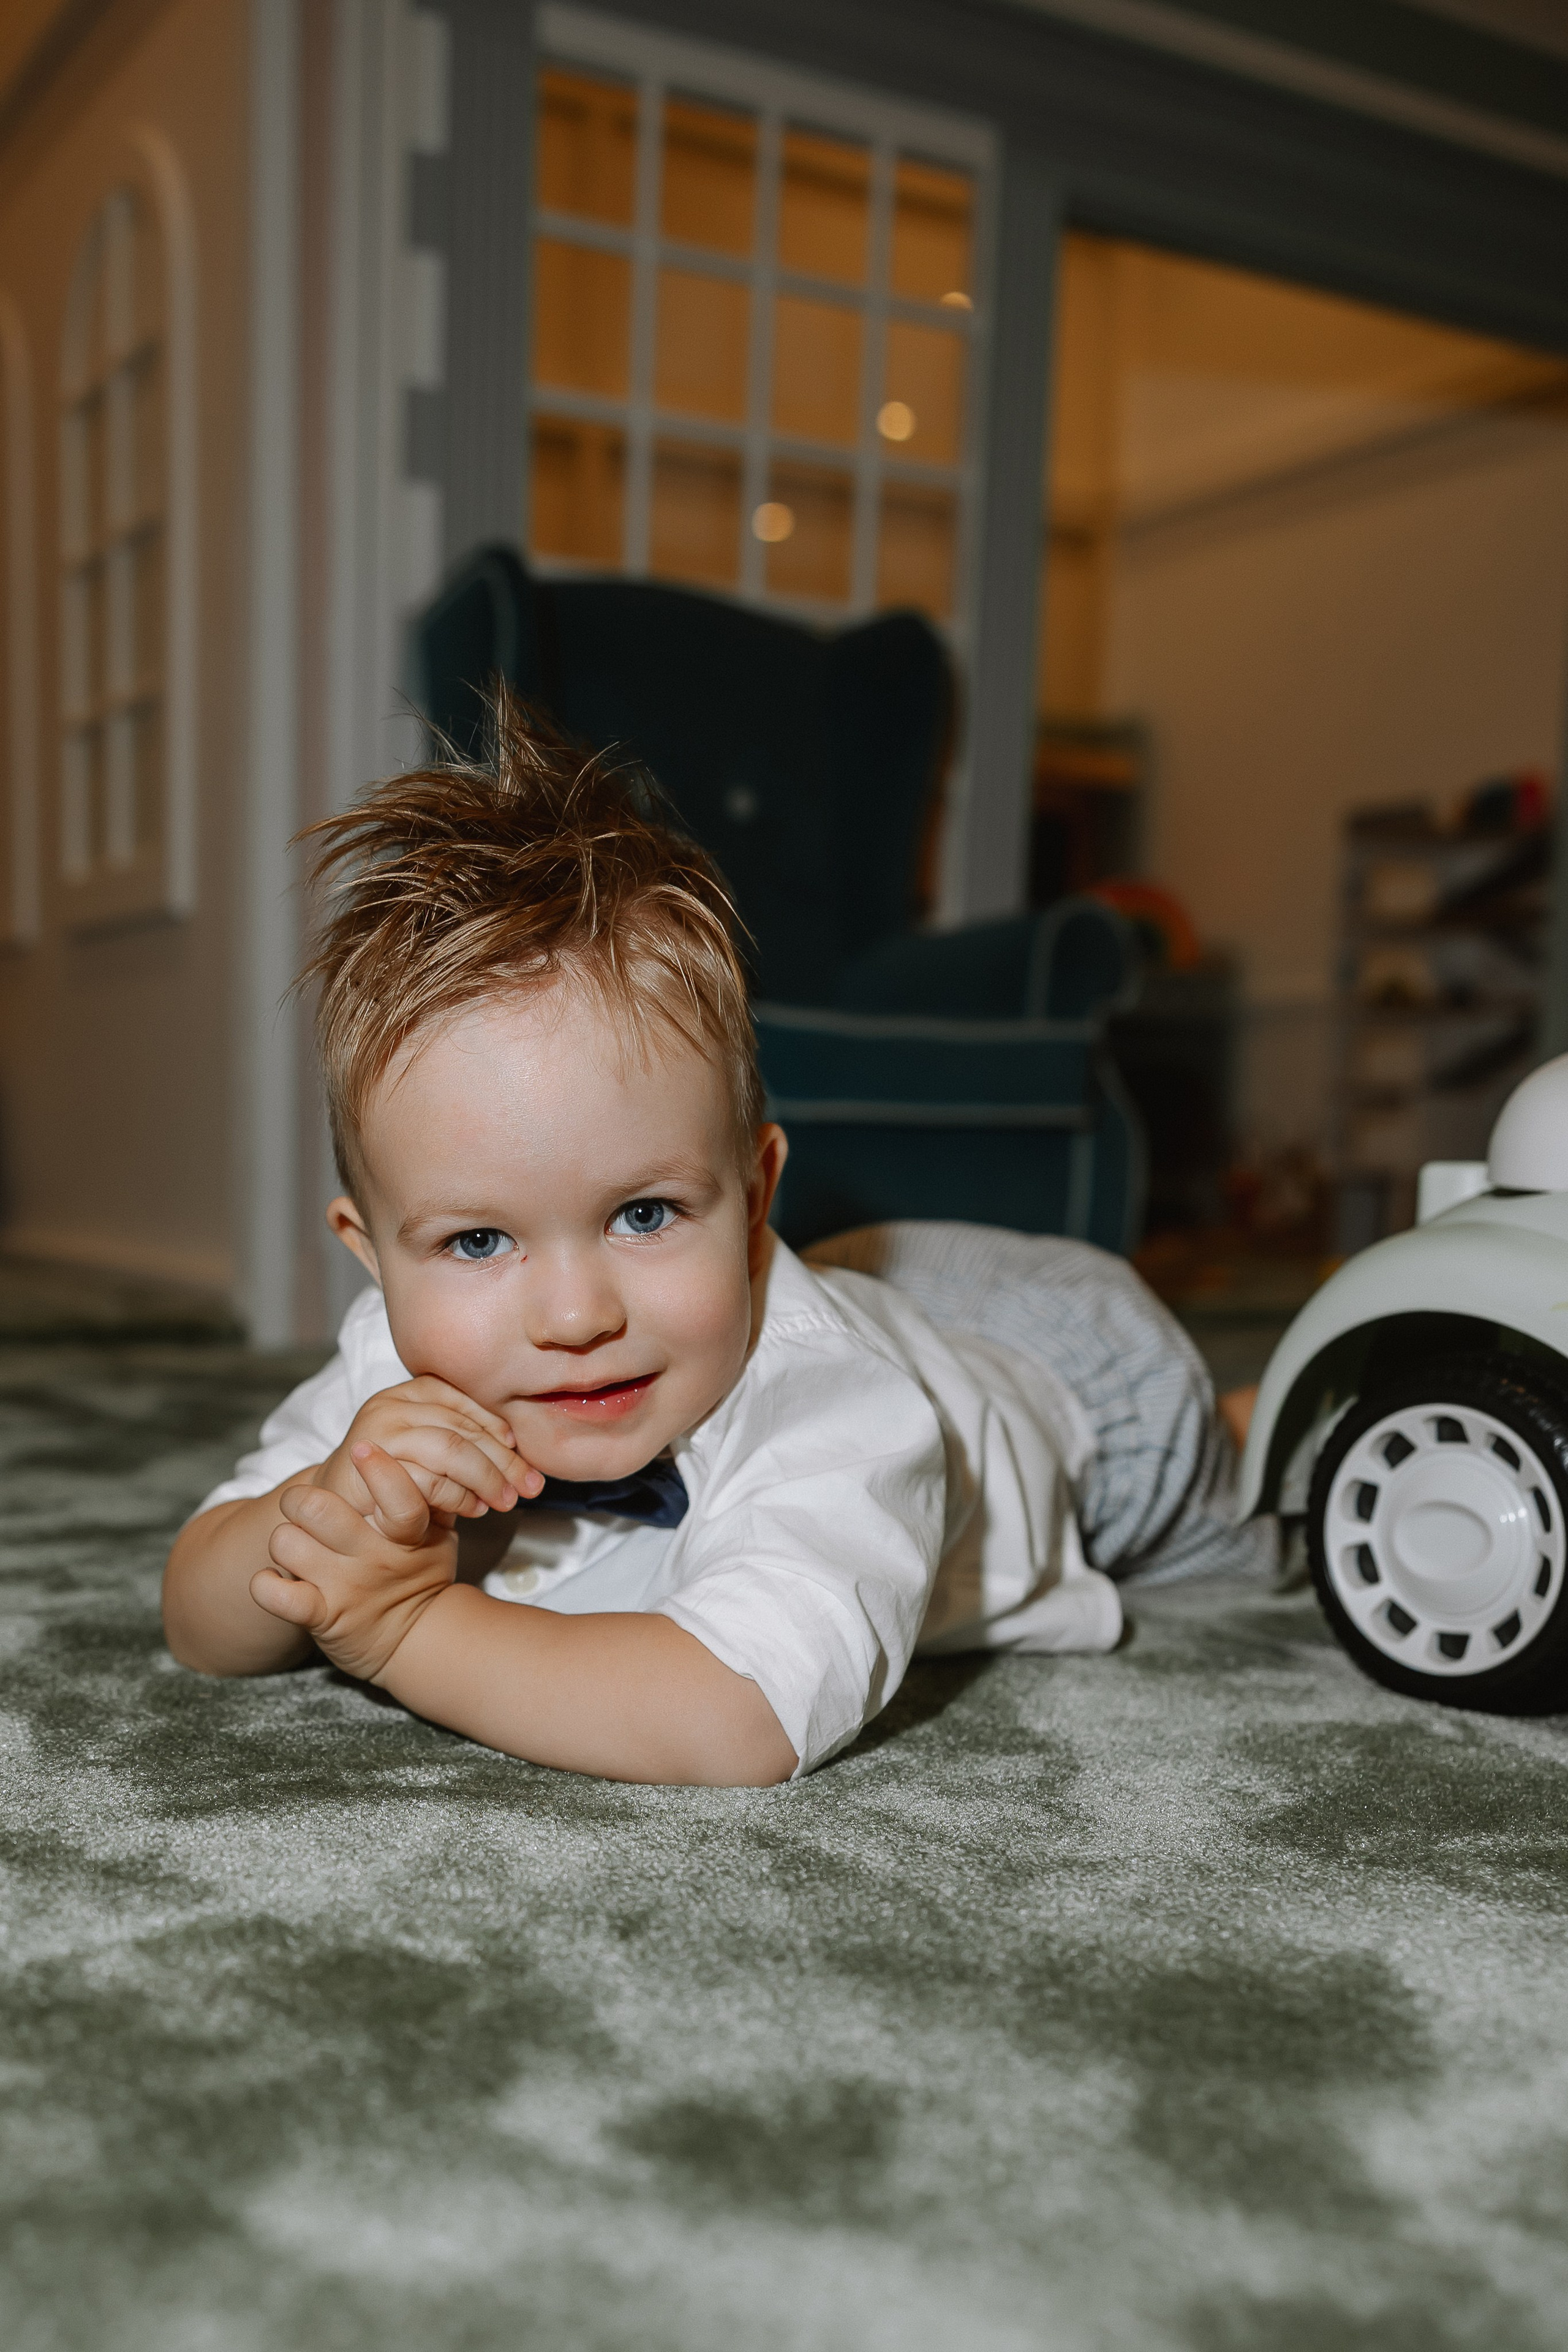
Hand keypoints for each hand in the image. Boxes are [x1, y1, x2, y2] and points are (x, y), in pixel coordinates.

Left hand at [251, 1442, 459, 1681]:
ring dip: (284, 1539)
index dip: (380, 1469)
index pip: (401, 1499)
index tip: (363, 1448)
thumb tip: (421, 1447)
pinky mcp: (320, 1616)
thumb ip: (431, 1496)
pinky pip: (272, 1593)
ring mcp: (346, 1588)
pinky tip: (275, 1579)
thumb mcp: (438, 1537)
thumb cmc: (419, 1573)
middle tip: (305, 1506)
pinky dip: (264, 1583)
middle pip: (318, 1510)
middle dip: (300, 1499)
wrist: (416, 1642)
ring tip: (297, 1545)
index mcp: (408, 1536)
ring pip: (286, 1542)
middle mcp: (375, 1559)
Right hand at [315, 1376, 541, 1524]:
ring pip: (451, 1448)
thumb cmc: (394, 1483)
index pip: (464, 1400)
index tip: (522, 1454)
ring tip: (504, 1501)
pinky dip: (459, 1496)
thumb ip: (468, 1446)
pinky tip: (474, 1509)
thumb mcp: (435, 1455)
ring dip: (486, 1478)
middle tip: (529, 1487)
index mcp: (411, 1392)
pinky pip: (430, 1477)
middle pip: (463, 1427)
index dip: (498, 1428)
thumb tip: (523, 1461)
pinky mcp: (373, 1464)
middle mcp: (392, 1404)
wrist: (338, 1511)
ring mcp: (380, 1431)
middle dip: (504, 1461)